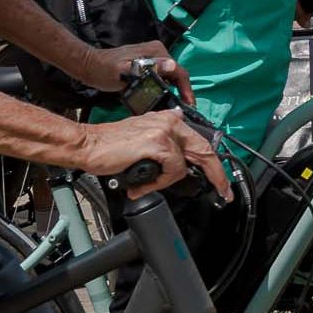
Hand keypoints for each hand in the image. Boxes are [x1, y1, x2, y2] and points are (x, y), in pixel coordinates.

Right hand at [62, 109, 229, 200]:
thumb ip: (162, 142)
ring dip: (166, 181)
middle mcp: (170, 122)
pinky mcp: (158, 143)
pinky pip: (172, 170)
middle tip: (224, 193)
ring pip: (183, 165)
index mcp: (168, 119)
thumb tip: (178, 155)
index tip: (222, 181)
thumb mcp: (142, 139)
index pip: (200, 141)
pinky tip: (143, 182)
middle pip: (204, 150)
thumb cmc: (109, 147)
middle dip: (217, 175)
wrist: (88, 145)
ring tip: (146, 183)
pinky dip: (159, 182)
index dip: (214, 163)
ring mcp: (164, 131)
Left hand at [67, 40, 195, 106]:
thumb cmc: (104, 70)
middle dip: (182, 91)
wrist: (89, 66)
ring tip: (175, 108)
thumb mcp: (125, 71)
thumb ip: (147, 68)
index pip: (179, 71)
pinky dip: (165, 88)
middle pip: (177, 74)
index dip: (187, 89)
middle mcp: (158, 52)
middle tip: (183, 110)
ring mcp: (153, 58)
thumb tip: (171, 66)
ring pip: (170, 76)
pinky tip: (163, 100)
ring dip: (174, 91)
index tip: (189, 105)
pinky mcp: (147, 64)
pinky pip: (162, 77)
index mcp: (156, 52)